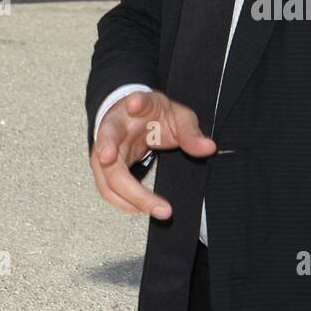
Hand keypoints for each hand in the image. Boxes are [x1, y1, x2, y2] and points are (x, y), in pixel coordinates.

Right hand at [90, 89, 214, 218]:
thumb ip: (190, 132)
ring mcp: (104, 148)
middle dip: (108, 152)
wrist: (132, 117)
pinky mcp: (103, 167)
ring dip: (126, 193)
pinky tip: (143, 210)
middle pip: (107, 140)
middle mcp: (114, 126)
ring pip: (106, 172)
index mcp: (136, 106)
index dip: (136, 102)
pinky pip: (108, 189)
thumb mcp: (177, 116)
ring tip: (155, 208)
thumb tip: (208, 148)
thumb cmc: (152, 115)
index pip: (136, 100)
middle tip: (114, 160)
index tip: (135, 104)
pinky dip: (124, 202)